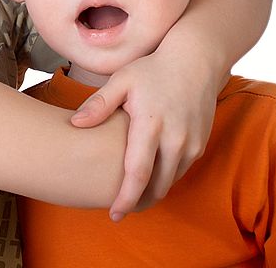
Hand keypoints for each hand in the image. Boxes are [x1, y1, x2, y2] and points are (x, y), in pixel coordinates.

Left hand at [71, 44, 221, 220]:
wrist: (195, 60)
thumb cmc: (153, 69)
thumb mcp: (122, 80)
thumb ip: (99, 104)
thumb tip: (75, 124)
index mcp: (151, 125)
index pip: (138, 174)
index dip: (125, 199)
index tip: (114, 214)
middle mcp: (175, 139)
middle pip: (157, 186)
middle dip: (138, 202)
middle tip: (119, 209)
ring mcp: (191, 144)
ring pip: (170, 181)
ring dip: (152, 192)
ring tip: (132, 196)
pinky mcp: (200, 144)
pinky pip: (180, 170)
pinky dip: (165, 178)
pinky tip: (150, 176)